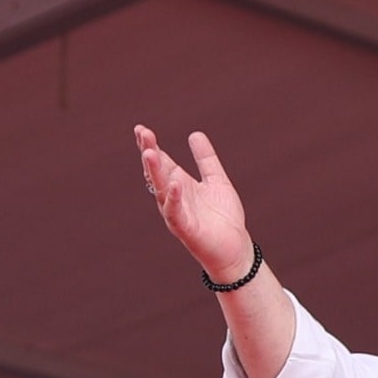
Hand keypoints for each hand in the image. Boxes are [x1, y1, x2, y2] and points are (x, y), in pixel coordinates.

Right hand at [136, 125, 253, 283]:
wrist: (235, 248)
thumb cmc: (224, 217)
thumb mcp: (217, 181)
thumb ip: (206, 160)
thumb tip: (195, 134)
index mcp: (180, 184)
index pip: (162, 162)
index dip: (151, 146)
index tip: (141, 129)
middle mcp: (174, 197)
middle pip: (157, 172)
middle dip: (149, 153)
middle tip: (143, 133)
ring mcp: (177, 213)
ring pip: (161, 189)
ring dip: (155, 171)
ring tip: (150, 152)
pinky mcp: (185, 229)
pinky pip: (175, 212)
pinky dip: (173, 198)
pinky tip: (175, 183)